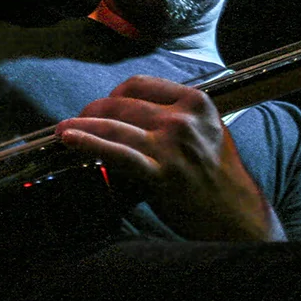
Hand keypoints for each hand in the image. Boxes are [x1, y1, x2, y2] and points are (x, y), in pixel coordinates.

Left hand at [55, 75, 281, 240]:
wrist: (237, 216)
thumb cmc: (218, 176)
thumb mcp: (205, 132)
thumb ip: (172, 117)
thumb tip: (127, 112)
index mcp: (195, 102)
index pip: (139, 84)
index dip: (113, 94)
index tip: (103, 105)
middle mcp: (183, 119)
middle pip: (121, 103)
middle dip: (93, 111)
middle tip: (78, 121)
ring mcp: (172, 146)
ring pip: (114, 125)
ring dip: (82, 125)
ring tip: (63, 130)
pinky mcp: (161, 173)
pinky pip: (116, 152)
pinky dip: (88, 142)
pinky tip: (70, 139)